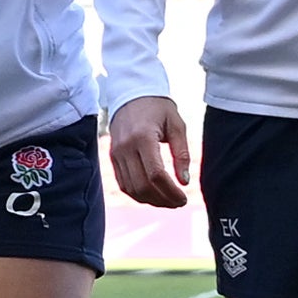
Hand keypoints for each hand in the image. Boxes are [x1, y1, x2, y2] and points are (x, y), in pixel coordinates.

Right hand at [108, 93, 190, 208]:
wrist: (131, 94)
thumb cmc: (158, 108)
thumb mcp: (177, 125)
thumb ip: (182, 153)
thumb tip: (184, 181)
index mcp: (143, 137)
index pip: (156, 174)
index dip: (171, 192)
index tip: (184, 198)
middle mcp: (126, 147)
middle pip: (143, 185)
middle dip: (163, 200)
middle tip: (179, 203)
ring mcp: (116, 154)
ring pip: (132, 189)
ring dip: (151, 200)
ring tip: (168, 201)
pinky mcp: (113, 157)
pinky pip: (124, 184)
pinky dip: (139, 194)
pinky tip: (154, 194)